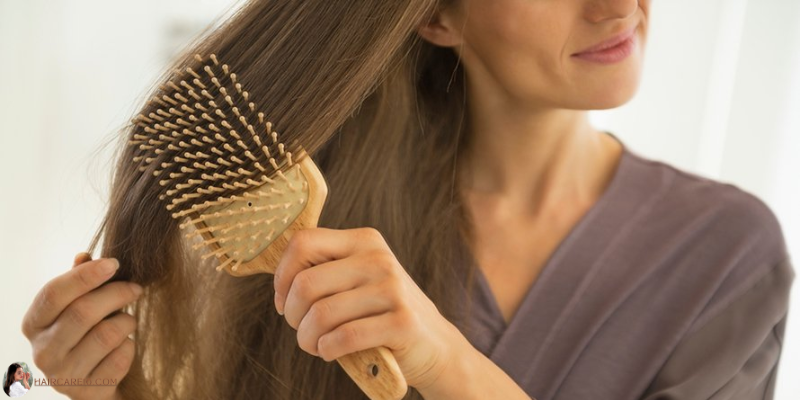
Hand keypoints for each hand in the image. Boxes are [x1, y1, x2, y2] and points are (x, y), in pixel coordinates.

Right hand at [21, 252, 141, 399]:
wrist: (95, 382)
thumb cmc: (86, 333)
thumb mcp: (77, 306)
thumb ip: (79, 281)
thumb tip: (84, 255)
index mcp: (34, 324)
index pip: (54, 293)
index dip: (85, 275)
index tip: (114, 263)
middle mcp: (42, 352)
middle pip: (82, 312)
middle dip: (116, 294)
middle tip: (135, 288)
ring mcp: (63, 376)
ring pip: (106, 334)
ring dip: (126, 322)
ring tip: (127, 321)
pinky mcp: (87, 391)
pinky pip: (121, 357)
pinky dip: (129, 346)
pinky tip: (123, 346)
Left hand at [272, 227, 471, 389]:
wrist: (433, 343)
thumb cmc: (380, 313)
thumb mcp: (357, 280)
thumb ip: (324, 271)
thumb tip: (278, 280)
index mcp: (364, 240)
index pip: (303, 243)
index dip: (282, 276)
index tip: (285, 301)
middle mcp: (379, 258)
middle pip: (306, 283)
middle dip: (294, 316)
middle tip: (302, 329)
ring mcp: (393, 289)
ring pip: (322, 314)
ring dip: (308, 339)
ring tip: (315, 345)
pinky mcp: (402, 322)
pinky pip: (344, 337)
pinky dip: (327, 350)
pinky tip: (331, 352)